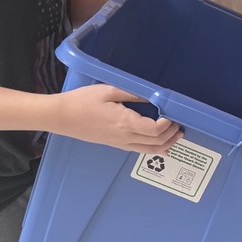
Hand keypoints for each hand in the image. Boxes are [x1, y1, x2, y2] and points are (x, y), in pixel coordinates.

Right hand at [54, 84, 182, 152]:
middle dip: (172, 135)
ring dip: (166, 144)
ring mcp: (119, 143)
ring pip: (149, 151)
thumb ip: (134, 95)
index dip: (168, 125)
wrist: (62, 117)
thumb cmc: (82, 101)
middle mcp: (124, 137)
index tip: (173, 115)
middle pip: (156, 143)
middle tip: (180, 125)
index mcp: (125, 123)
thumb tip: (153, 98)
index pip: (155, 130)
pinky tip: (159, 143)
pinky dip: (153, 148)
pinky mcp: (115, 144)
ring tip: (176, 135)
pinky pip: (139, 150)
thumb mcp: (109, 91)